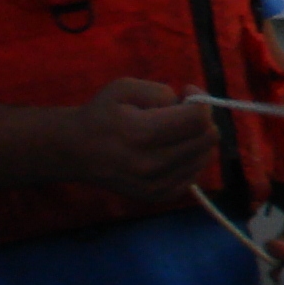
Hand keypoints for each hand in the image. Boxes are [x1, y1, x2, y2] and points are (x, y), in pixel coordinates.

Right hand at [63, 79, 218, 203]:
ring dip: (198, 138)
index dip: (201, 100)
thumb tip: (189, 104)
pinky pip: (196, 173)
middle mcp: (152, 164)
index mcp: (142, 134)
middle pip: (207, 138)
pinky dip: (192, 158)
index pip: (198, 119)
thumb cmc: (101, 115)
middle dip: (202, 119)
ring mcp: (156, 185)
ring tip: (175, 131)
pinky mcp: (159, 196)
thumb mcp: (124, 88)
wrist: (76, 152)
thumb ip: (161, 92)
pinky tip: (174, 149)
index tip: (186, 92)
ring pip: (206, 156)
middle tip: (182, 112)